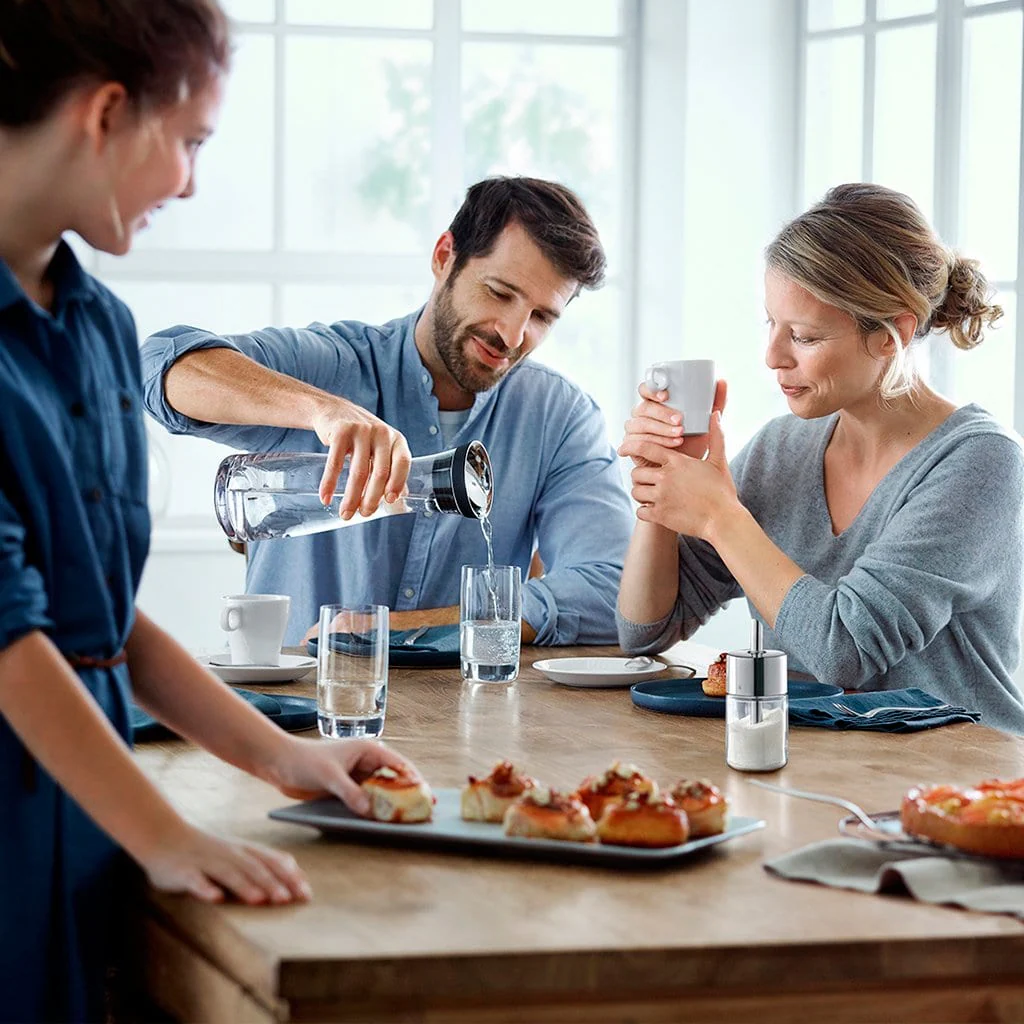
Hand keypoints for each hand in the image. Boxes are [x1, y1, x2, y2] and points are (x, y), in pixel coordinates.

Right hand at [141, 822, 311, 904]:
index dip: (290, 877)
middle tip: (288, 900)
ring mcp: (207, 861)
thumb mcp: (238, 853)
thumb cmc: (207, 850)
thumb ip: (262, 861)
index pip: (273, 861)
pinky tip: (216, 898)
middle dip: (272, 883)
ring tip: (260, 899)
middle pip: (254, 868)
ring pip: (229, 873)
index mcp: (244, 850)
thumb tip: (294, 872)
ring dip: (245, 886)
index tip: (306, 894)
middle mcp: (229, 854)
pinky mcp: (184, 871)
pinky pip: (196, 880)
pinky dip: (207, 888)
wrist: (165, 837)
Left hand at [267, 735, 421, 815]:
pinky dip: (376, 809)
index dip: (413, 779)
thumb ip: (350, 792)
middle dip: (408, 793)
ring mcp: (357, 777)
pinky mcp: (347, 789)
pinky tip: (383, 820)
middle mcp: (366, 762)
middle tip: (423, 810)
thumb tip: (370, 811)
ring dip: (392, 803)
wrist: (279, 764)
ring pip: (381, 792)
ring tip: (408, 818)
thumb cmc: (304, 761)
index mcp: (367, 750)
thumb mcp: (329, 776)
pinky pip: (367, 800)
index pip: (397, 764)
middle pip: (393, 779)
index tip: (425, 794)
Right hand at [310, 397, 411, 518]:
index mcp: (396, 439)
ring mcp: (361, 431)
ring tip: (345, 513)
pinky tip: (326, 497)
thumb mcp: (380, 448)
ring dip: (351, 497)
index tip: (388, 501)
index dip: (397, 483)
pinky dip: (329, 483)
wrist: (333, 410)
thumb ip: (390, 469)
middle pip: (380, 473)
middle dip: (371, 498)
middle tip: (363, 514)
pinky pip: (335, 463)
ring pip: (359, 472)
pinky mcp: (340, 431)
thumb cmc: (361, 436)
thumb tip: (401, 497)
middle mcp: (382, 433)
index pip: (402, 463)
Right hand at [619, 379, 726, 466]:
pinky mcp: (631, 446)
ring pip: (640, 425)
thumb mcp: (707, 422)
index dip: (652, 390)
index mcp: (655, 403)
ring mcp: (634, 430)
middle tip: (680, 421)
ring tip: (679, 436)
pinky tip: (670, 447)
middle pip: (643, 408)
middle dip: (661, 414)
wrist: (686, 471)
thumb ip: (716, 403)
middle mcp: (641, 415)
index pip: (645, 389)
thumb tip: (722, 381)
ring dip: (660, 430)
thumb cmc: (693, 442)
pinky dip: (654, 444)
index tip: (667, 395)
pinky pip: (636, 442)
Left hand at [619, 409, 737, 538]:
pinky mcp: (660, 515)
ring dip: (641, 494)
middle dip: (641, 477)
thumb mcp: (718, 461)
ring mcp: (661, 496)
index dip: (630, 446)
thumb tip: (715, 414)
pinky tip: (654, 510)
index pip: (645, 448)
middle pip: (636, 472)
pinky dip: (645, 511)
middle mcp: (665, 477)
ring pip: (636, 491)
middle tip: (650, 481)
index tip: (622, 449)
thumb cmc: (722, 491)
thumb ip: (716, 437)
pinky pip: (640, 511)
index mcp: (677, 462)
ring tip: (652, 495)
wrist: (724, 520)